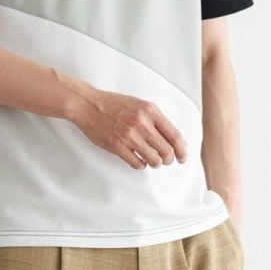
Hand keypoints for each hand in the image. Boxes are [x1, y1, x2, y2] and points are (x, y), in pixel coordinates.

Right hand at [69, 86, 187, 169]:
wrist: (88, 105)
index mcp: (151, 111)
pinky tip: (138, 160)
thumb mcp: (140, 105)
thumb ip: (156, 120)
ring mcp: (129, 136)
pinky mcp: (117, 146)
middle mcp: (142, 123)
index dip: (182, 150)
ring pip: (154, 160)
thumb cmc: (114, 104)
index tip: (183, 157)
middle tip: (166, 160)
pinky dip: (141, 165)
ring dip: (155, 163)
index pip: (175, 136)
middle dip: (169, 160)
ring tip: (151, 160)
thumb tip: (174, 139)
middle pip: (167, 151)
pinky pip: (137, 164)